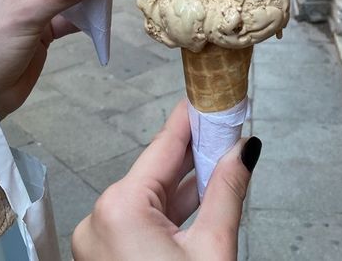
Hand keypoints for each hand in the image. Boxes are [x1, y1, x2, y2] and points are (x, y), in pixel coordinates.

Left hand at [72, 100, 259, 260]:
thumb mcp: (214, 248)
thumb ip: (228, 190)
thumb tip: (244, 150)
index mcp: (121, 206)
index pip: (164, 145)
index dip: (191, 118)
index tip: (210, 96)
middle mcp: (100, 217)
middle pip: (155, 170)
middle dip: (193, 151)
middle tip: (226, 127)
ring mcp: (97, 240)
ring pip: (149, 196)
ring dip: (184, 181)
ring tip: (220, 157)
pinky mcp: (103, 258)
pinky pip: (139, 219)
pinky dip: (169, 209)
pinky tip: (198, 194)